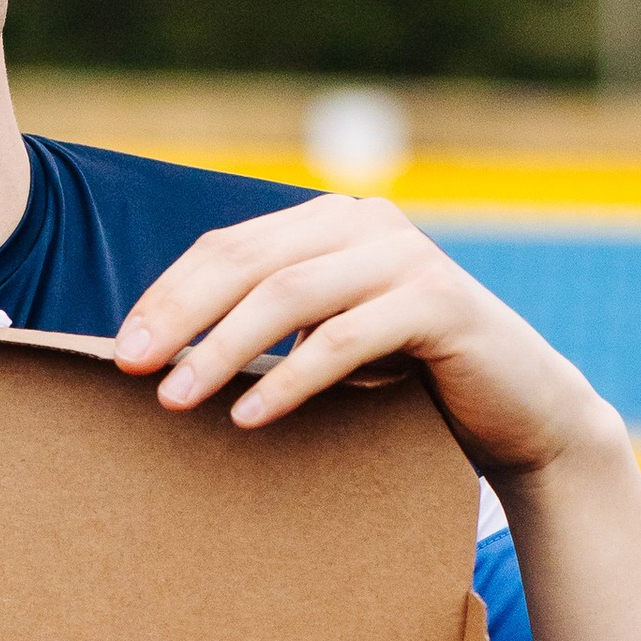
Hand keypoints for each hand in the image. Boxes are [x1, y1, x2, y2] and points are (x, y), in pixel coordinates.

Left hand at [113, 192, 618, 496]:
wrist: (518, 409)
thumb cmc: (409, 383)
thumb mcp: (326, 346)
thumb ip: (267, 331)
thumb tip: (159, 355)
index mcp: (328, 224)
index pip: (227, 249)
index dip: (168, 296)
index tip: (122, 352)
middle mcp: (366, 224)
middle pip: (248, 262)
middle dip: (181, 316)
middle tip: (132, 369)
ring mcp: (407, 256)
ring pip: (290, 294)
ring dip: (224, 350)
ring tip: (177, 401)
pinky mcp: (440, 301)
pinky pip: (347, 337)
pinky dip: (292, 378)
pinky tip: (250, 417)